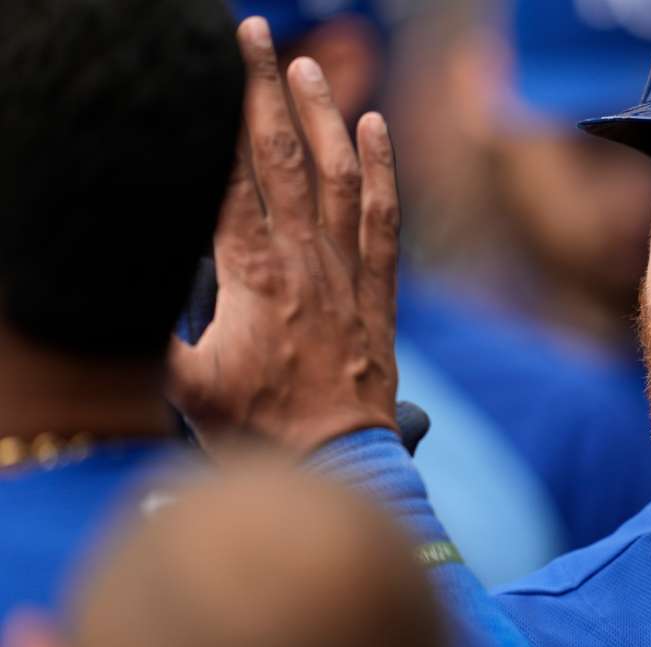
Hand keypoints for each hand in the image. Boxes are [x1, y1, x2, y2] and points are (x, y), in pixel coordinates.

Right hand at [169, 17, 399, 452]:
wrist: (338, 464)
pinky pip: (385, 218)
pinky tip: (377, 127)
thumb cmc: (257, 431)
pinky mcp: (380, 291)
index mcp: (253, 278)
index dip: (225, 118)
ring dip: (323, 117)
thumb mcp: (183, 389)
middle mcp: (305, 262)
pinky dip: (383, 170)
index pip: (234, 179)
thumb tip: (130, 284)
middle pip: (283, 160)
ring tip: (307, 66)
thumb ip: (156, 333)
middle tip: (256, 35)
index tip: (217, 68)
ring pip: (338, 177)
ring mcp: (348, 273)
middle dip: (267, 92)